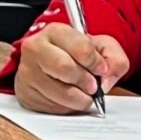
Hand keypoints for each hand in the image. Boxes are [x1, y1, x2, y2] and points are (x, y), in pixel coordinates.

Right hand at [15, 23, 129, 113]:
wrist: (58, 61)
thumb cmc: (80, 53)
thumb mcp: (104, 47)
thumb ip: (115, 60)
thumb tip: (106, 82)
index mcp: (55, 32)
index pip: (80, 48)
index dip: (96, 62)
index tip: (101, 69)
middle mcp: (35, 49)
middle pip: (65, 68)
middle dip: (86, 81)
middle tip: (93, 86)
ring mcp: (27, 72)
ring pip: (59, 92)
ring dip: (79, 98)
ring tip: (84, 93)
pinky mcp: (25, 94)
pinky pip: (51, 107)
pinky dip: (67, 107)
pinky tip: (70, 98)